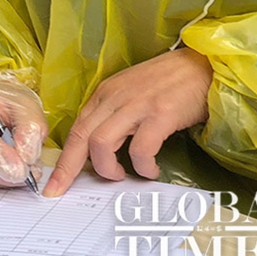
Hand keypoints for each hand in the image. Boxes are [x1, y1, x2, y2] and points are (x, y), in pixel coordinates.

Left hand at [44, 47, 211, 196]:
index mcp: (104, 95)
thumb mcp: (130, 94)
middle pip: (80, 137)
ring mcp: (136, 105)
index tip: (54, 183)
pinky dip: (142, 166)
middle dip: (68, 169)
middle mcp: (113, 98)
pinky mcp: (160, 114)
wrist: (202, 64)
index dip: (63, 159)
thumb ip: (113, 116)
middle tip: (62, 191)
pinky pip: (140, 149)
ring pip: (101, 143)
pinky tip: (150, 169)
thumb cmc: (169, 83)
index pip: (75, 130)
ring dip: (107, 168)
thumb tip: (100, 150)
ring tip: (121, 176)